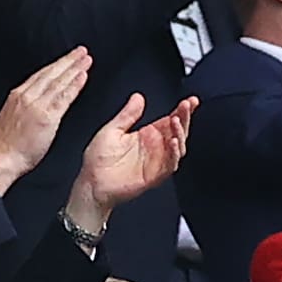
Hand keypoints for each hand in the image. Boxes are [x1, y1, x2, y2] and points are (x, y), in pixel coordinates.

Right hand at [0, 47, 90, 194]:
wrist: (2, 158)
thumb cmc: (6, 145)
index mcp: (18, 96)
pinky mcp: (47, 116)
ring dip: (74, 69)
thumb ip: (23, 107)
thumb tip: (33, 103)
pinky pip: (63, 97)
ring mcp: (38, 105)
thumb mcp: (10, 117)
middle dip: (67, 61)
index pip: (40, 75)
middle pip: (51, 73)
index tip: (67, 59)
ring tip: (86, 60)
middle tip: (81, 52)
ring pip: (58, 82)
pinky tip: (82, 77)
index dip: (56, 65)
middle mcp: (27, 96)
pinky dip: (74, 85)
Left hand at [71, 94, 197, 216]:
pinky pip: (170, 165)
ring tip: (176, 121)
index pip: (170, 120)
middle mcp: (155, 148)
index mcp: (147, 135)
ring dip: (180, 133)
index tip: (190, 101)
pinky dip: (174, 154)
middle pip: (178, 131)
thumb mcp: (112, 130)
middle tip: (186, 106)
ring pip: (178, 147)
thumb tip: (138, 97)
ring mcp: (157, 162)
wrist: (92, 184)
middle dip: (185, 117)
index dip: (181, 111)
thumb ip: (127, 114)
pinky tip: (173, 142)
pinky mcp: (155, 176)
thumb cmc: (98, 160)